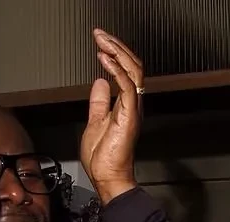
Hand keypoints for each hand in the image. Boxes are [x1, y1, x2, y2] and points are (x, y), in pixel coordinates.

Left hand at [81, 29, 141, 205]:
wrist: (107, 179)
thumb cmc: (103, 159)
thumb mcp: (95, 121)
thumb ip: (99, 102)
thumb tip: (99, 83)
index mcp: (127, 106)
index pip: (127, 71)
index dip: (116, 54)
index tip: (101, 42)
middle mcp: (133, 105)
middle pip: (133, 66)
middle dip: (117, 46)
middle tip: (101, 35)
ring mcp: (132, 109)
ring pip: (133, 71)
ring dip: (118, 52)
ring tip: (103, 42)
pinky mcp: (129, 115)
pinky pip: (127, 86)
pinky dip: (116, 69)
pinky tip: (104, 59)